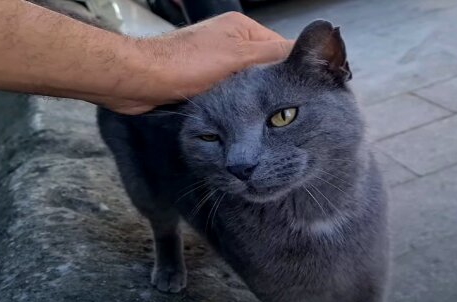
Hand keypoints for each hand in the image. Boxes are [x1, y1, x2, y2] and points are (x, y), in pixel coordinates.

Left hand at [101, 12, 293, 113]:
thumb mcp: (237, 58)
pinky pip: (232, 92)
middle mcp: (231, 41)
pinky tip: (244, 118)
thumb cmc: (186, 65)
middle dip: (274, 87)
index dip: (292, 70)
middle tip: (286, 113)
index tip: (304, 95)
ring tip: (266, 117)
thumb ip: (272, 56)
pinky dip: (239, 104)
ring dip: (255, 98)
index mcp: (242, 28)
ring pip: (249, 83)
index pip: (280, 48)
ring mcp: (217, 61)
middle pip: (266, 67)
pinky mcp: (205, 80)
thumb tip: (314, 49)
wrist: (141, 81)